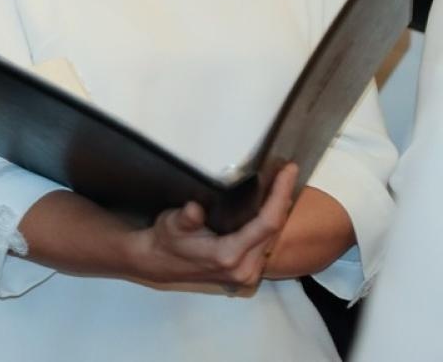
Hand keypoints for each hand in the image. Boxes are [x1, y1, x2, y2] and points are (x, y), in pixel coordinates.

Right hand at [132, 164, 298, 293]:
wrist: (159, 264)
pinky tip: (269, 208)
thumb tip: (195, 209)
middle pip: (275, 230)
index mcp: (228, 255)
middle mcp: (245, 268)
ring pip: (273, 238)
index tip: (287, 172)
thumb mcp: (171, 225)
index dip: (279, 196)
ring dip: (278, 211)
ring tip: (281, 185)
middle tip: (286, 172)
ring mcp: (248, 274)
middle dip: (282, 199)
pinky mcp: (248, 273)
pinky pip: (266, 245)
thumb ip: (185, 218)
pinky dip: (270, 225)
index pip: (266, 224)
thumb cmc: (166, 241)